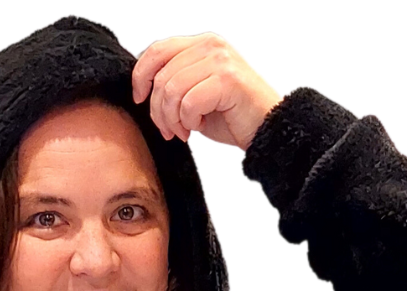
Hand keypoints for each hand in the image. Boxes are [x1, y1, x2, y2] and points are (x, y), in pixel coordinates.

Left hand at [131, 32, 282, 150]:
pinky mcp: (227, 79)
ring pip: (172, 89)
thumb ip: (175, 81)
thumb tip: (144, 87)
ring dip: (172, 119)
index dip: (140, 76)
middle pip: (162, 75)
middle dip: (158, 109)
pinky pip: (189, 103)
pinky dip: (188, 121)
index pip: (157, 50)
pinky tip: (198, 126)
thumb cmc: (233, 115)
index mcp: (202, 44)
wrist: (266, 130)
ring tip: (183, 131)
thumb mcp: (196, 93)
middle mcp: (210, 45)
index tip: (140, 99)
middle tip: (169, 130)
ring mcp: (219, 60)